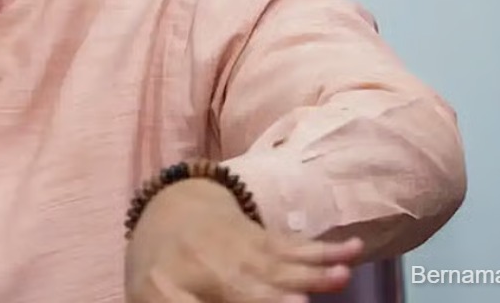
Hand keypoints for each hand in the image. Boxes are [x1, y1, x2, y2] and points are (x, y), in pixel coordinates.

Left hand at [125, 178, 362, 301]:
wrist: (171, 207)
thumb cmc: (158, 266)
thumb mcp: (146, 295)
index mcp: (172, 287)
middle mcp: (209, 268)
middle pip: (249, 293)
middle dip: (275, 301)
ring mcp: (242, 252)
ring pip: (283, 267)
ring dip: (314, 275)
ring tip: (340, 277)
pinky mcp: (267, 241)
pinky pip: (299, 247)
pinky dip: (328, 250)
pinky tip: (353, 249)